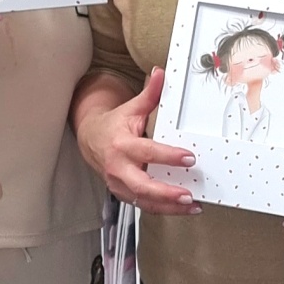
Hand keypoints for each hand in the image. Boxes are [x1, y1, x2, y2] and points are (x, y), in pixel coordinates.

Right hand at [79, 68, 200, 215]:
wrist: (91, 140)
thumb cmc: (114, 125)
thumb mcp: (131, 108)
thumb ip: (150, 94)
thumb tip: (161, 74)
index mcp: (122, 144)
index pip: (147, 151)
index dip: (168, 156)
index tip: (188, 158)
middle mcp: (119, 167)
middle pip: (141, 185)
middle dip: (166, 192)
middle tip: (188, 194)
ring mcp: (119, 184)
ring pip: (144, 201)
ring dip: (169, 207)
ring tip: (192, 206)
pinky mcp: (123, 194)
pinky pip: (144, 205)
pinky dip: (164, 209)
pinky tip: (183, 208)